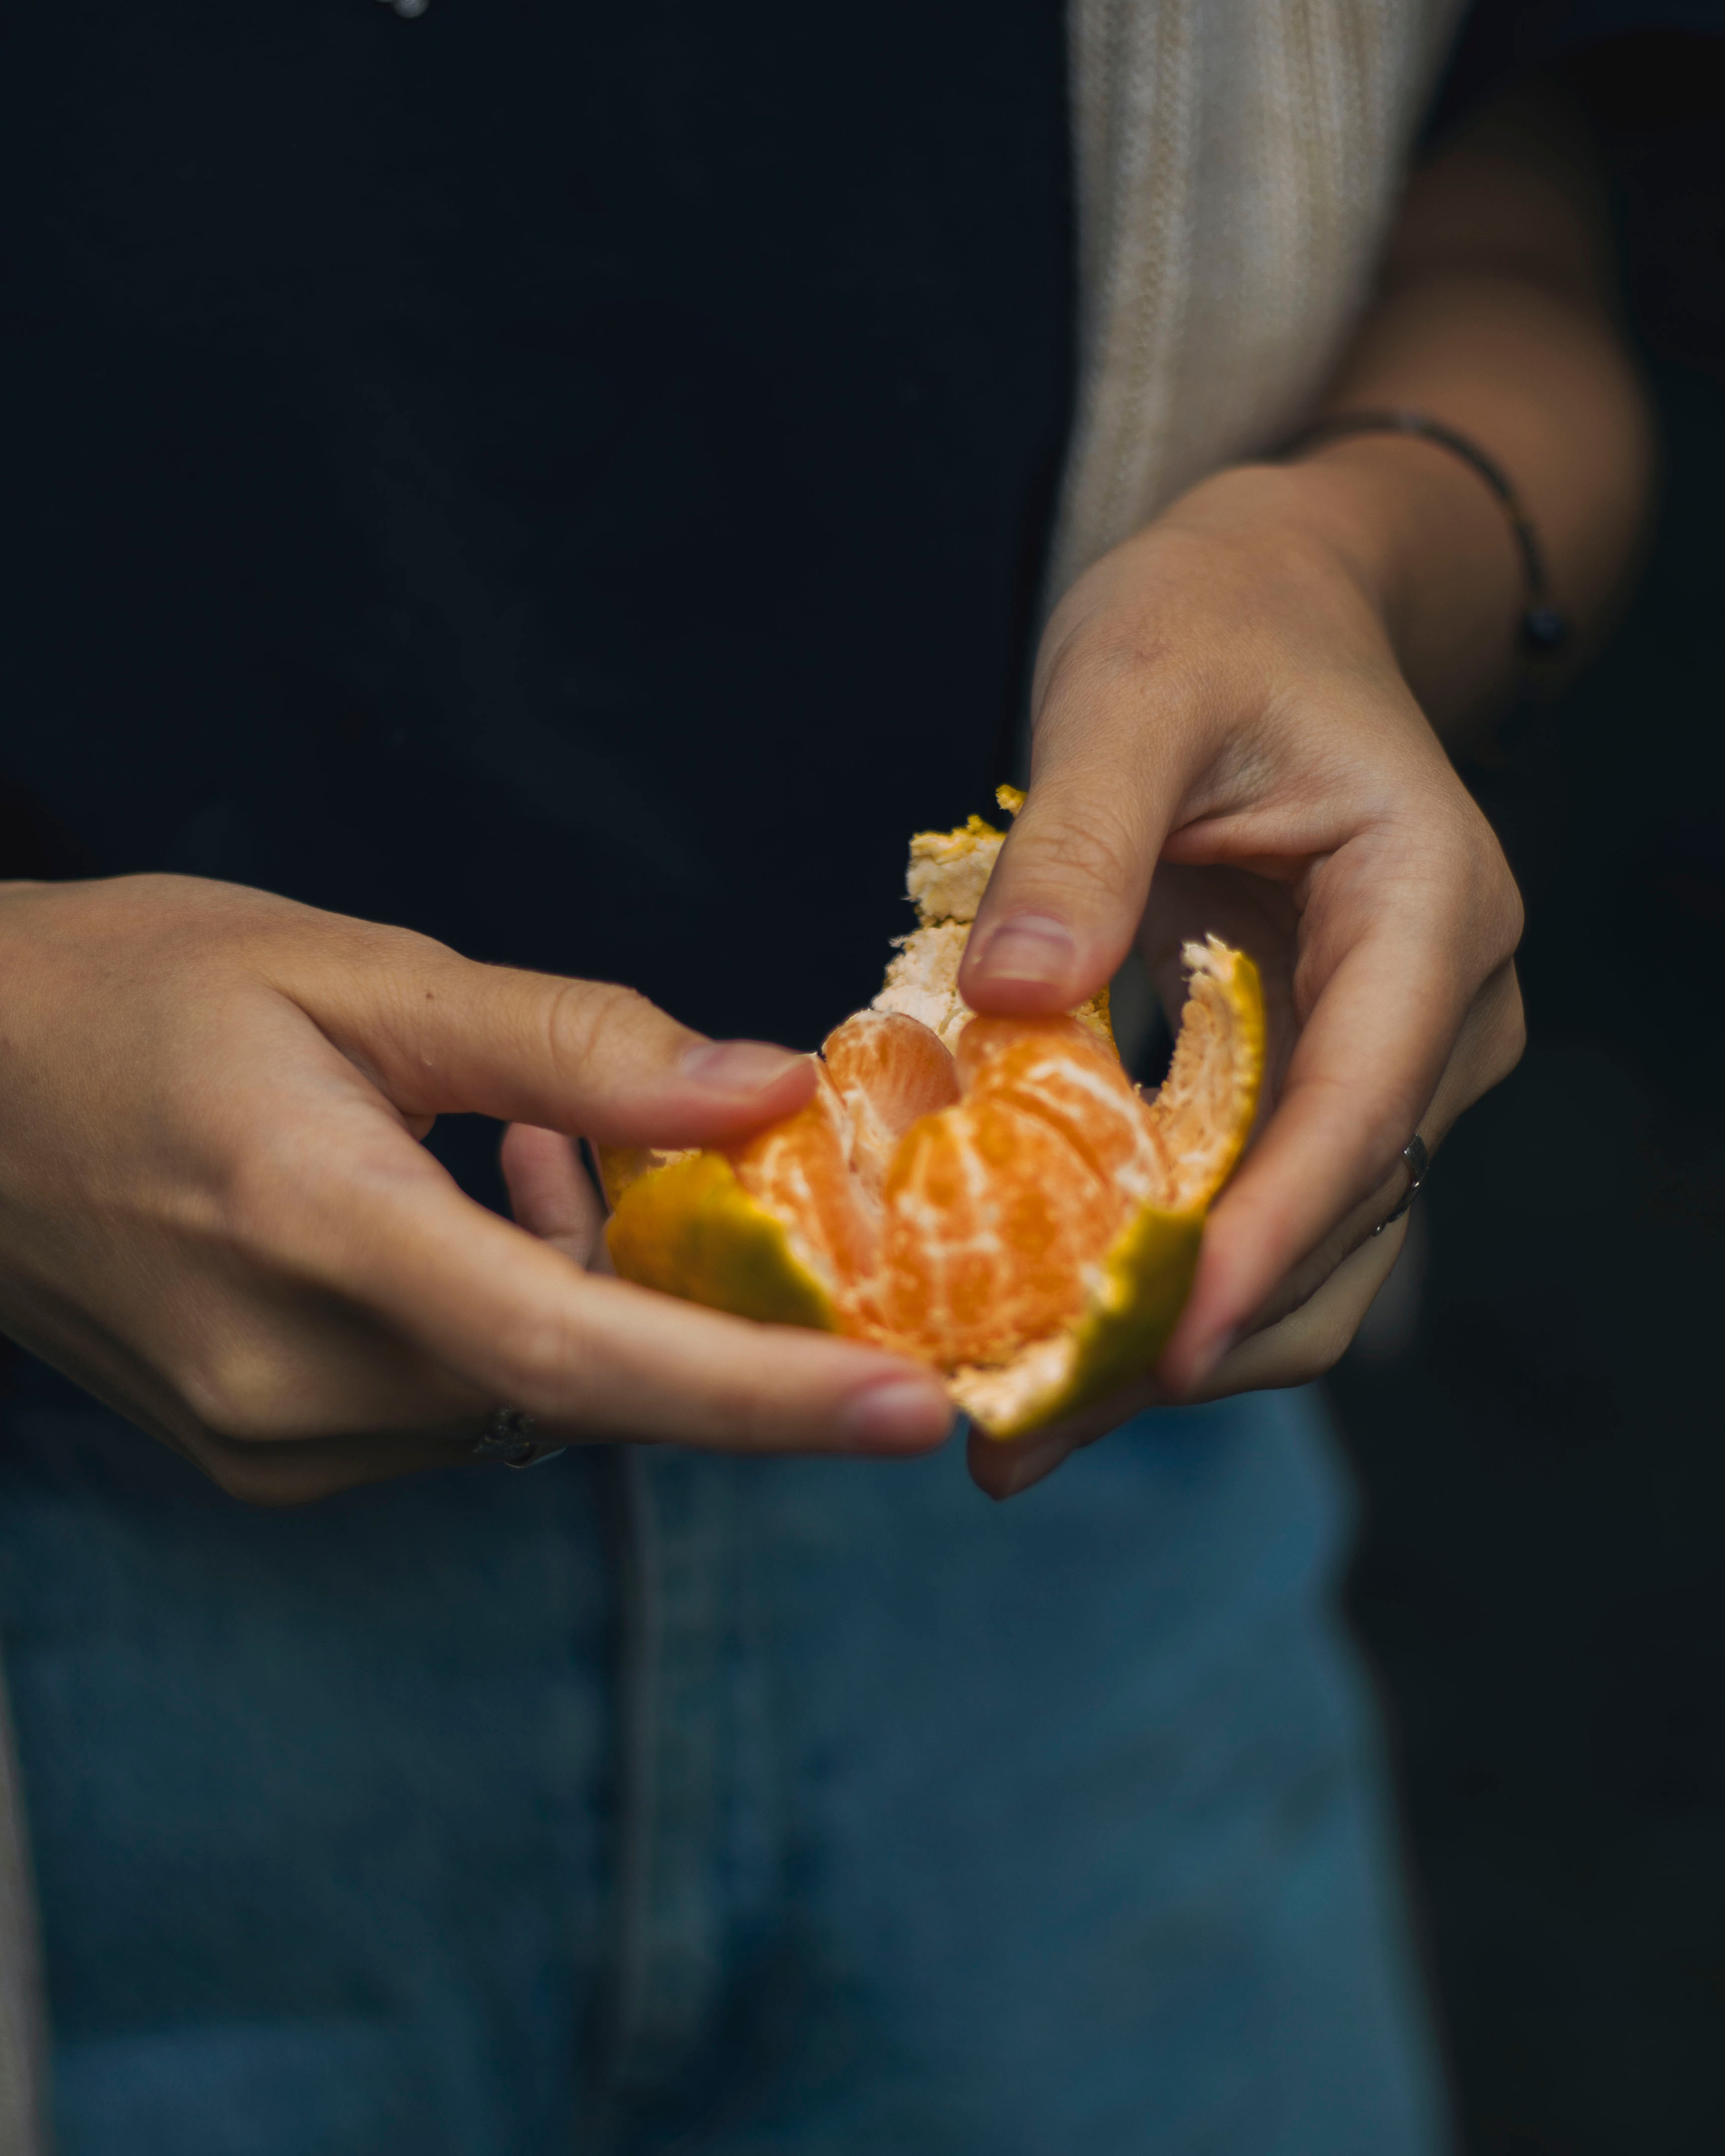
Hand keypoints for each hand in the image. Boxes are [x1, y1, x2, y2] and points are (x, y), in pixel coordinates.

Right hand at [0, 875, 953, 1502]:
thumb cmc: (130, 996)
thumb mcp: (354, 972)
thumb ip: (571, 1042)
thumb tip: (766, 1092)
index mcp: (310, 1227)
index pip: (575, 1348)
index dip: (758, 1391)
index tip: (915, 1411)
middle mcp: (292, 1381)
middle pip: (582, 1380)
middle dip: (686, 1292)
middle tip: (686, 1156)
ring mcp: (273, 1441)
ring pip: (531, 1395)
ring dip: (586, 1285)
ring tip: (512, 1141)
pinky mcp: (269, 1456)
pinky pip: (465, 1403)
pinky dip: (516, 1314)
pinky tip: (464, 1198)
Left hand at [957, 460, 1525, 1498]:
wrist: (1269, 608)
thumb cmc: (1214, 624)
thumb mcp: (1129, 691)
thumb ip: (1079, 838)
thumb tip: (1012, 1001)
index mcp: (1430, 905)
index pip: (1364, 1101)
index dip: (1272, 1236)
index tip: (1165, 1348)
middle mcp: (1440, 1004)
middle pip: (1342, 1216)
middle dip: (1200, 1339)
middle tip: (1024, 1436)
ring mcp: (1388, 1053)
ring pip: (1308, 1244)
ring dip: (1172, 1344)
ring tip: (1011, 1433)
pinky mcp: (1315, 1076)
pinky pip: (1254, 1202)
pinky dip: (1161, 1278)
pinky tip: (1041, 1333)